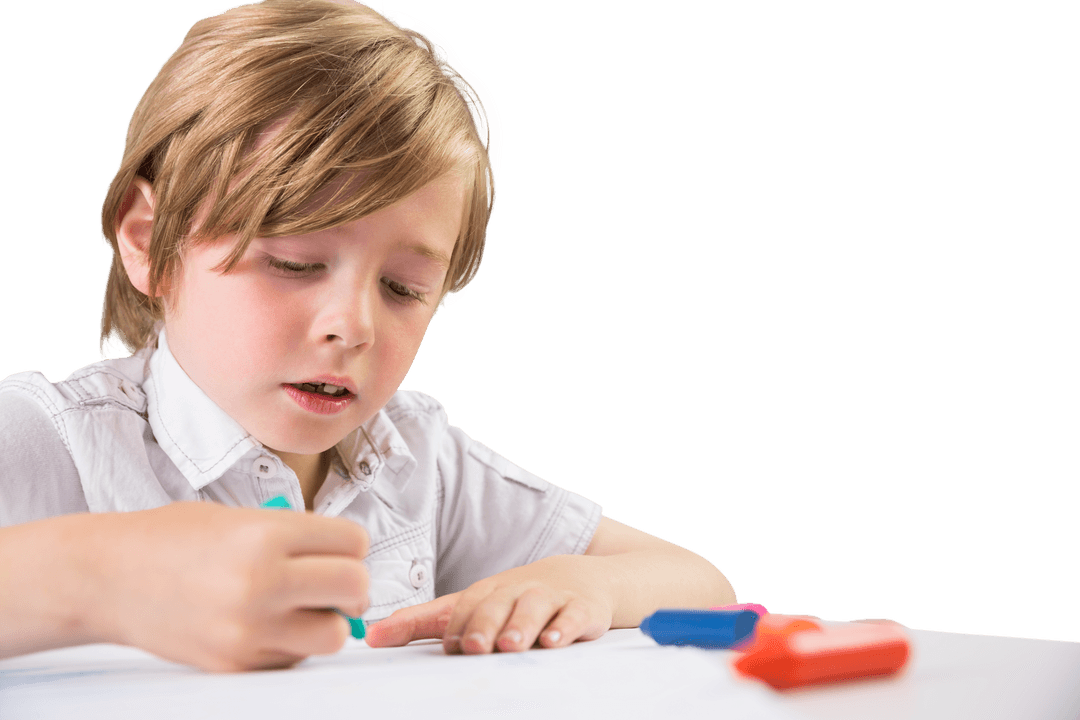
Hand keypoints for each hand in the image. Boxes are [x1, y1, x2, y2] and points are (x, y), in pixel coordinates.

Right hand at [83, 502, 368, 671]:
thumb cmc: (171, 539)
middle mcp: (261, 582)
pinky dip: (295, 644)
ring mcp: (248, 628)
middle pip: (355, 587)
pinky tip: (271, 624)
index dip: (352, 544)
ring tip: (306, 608)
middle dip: (353, 584)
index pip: (354, 542)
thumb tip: (347, 557)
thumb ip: (294, 535)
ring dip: (329, 621)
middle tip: (336, 581)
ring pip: (334, 635)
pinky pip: (295, 659)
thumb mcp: (239, 517)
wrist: (106, 577)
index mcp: (265, 535)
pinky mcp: (235, 663)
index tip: (339, 547)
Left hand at [365, 555, 612, 653]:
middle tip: (474, 647)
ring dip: (521, 626)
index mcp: (486, 592)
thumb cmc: (513, 599)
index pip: (464, 604)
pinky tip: (554, 640)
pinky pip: (573, 616)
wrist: (578, 577)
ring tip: (510, 645)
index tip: (446, 646)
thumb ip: (422, 623)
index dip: (454, 624)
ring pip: (534, 608)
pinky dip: (564, 628)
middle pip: (497, 605)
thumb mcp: (471, 606)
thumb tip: (369, 636)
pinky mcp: (581, 608)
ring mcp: (550, 598)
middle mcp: (516, 591)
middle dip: (484, 626)